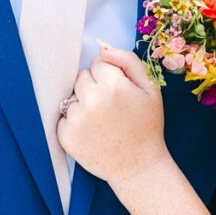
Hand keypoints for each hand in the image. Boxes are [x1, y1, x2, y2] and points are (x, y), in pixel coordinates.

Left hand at [57, 43, 170, 182]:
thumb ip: (128, 61)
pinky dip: (75, 122)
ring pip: (72, 96)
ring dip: (84, 104)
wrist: (139, 166)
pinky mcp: (65, 135)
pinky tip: (92, 132)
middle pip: (82, 77)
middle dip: (94, 87)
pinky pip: (64, 116)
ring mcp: (76, 119)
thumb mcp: (151, 89)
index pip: (99, 64)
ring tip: (102, 121)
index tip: (121, 92)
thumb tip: (102, 48)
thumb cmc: (147, 125)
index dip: (112, 77)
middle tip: (111, 106)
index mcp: (114, 85)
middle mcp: (92, 100)